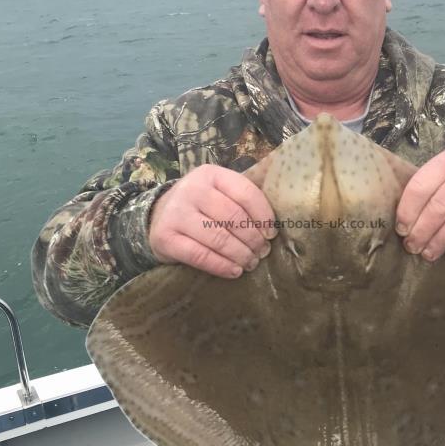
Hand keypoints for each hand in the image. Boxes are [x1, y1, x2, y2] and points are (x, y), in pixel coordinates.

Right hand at [149, 165, 275, 277]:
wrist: (159, 217)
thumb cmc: (202, 205)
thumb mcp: (221, 190)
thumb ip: (248, 190)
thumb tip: (285, 180)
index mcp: (211, 174)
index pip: (246, 193)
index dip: (263, 216)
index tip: (272, 234)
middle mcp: (192, 189)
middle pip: (233, 217)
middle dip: (253, 239)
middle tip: (263, 252)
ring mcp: (176, 213)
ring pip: (218, 238)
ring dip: (240, 255)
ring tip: (251, 263)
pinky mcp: (165, 237)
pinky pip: (200, 256)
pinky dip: (221, 266)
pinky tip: (234, 271)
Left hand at [395, 148, 444, 260]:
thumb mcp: (443, 180)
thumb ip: (424, 194)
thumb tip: (402, 226)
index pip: (421, 186)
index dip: (407, 212)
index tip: (401, 230)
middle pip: (439, 207)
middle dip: (421, 231)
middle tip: (412, 247)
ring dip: (439, 242)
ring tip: (428, 253)